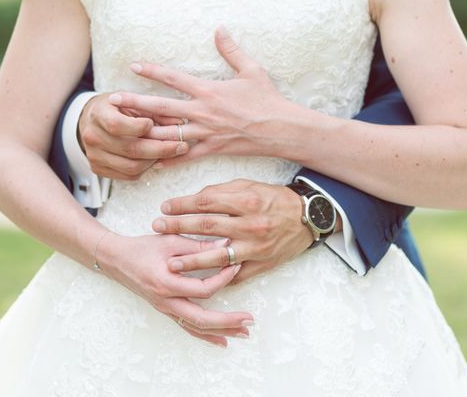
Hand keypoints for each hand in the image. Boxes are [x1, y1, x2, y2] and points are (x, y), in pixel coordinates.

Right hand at [79, 93, 189, 179]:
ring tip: (170, 152)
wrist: (92, 120)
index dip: (139, 127)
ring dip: (155, 160)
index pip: (117, 125)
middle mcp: (92, 137)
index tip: (153, 124)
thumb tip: (180, 122)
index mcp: (98, 114)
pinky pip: (128, 175)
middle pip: (130, 149)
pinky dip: (146, 168)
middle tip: (181, 145)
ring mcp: (94, 156)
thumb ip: (154, 110)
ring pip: (132, 166)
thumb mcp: (132, 101)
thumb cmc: (115, 108)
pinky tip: (155, 158)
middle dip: (161, 149)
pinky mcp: (99, 169)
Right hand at [98, 231, 253, 346]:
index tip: (236, 266)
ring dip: (221, 331)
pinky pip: (187, 327)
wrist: (117, 259)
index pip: (202, 289)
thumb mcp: (171, 240)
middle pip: (201, 319)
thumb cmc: (143, 247)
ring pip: (195, 327)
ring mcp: (165, 309)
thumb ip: (198, 246)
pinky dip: (206, 335)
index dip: (222, 279)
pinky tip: (222, 340)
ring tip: (243, 333)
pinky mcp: (166, 310)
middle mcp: (166, 301)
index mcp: (166, 283)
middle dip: (227, 321)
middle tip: (249, 320)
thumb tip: (227, 244)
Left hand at [109, 27, 301, 167]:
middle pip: (160, 107)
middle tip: (112, 102)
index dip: (152, 71)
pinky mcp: (212, 149)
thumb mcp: (251, 70)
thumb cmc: (267, 99)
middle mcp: (202, 112)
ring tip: (123, 132)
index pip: (173, 78)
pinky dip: (168, 159)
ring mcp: (205, 133)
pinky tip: (152, 162)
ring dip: (144, 132)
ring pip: (168, 134)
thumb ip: (231, 50)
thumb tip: (220, 29)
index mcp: (208, 90)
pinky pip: (185, 156)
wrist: (281, 129)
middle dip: (134, 104)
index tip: (134, 67)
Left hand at [151, 179, 319, 284]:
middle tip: (157, 228)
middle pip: (206, 227)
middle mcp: (250, 225)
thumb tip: (196, 200)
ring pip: (218, 257)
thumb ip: (222, 192)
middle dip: (177, 228)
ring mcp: (256, 247)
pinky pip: (236, 275)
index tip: (164, 207)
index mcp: (246, 201)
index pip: (206, 202)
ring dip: (192, 261)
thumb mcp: (250, 186)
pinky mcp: (262, 264)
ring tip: (171, 263)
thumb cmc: (275, 199)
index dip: (182, 205)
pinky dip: (218, 278)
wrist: (308, 218)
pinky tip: (200, 280)